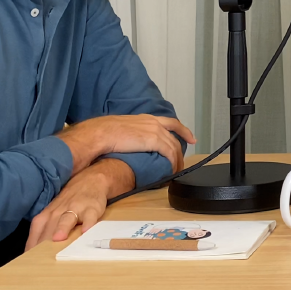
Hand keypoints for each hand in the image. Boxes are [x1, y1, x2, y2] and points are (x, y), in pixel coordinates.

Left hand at [26, 158, 134, 249]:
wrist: (90, 181)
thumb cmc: (68, 203)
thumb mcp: (53, 214)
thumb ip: (44, 232)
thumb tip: (34, 255)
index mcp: (46, 216)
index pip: (35, 233)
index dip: (32, 247)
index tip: (29, 262)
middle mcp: (57, 212)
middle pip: (48, 229)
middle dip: (44, 244)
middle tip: (40, 259)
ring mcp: (75, 209)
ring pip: (66, 219)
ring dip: (62, 228)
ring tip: (59, 238)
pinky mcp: (91, 208)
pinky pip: (89, 216)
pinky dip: (88, 223)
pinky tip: (86, 231)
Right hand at [58, 114, 195, 173]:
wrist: (99, 133)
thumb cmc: (102, 133)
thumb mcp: (121, 129)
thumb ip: (130, 134)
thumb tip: (128, 143)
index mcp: (145, 118)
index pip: (169, 122)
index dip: (182, 130)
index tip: (191, 138)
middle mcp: (153, 122)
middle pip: (175, 135)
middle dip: (182, 149)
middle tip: (183, 161)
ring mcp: (155, 130)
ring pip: (174, 146)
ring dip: (178, 160)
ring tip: (177, 171)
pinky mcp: (154, 140)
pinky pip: (170, 153)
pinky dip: (173, 163)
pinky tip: (173, 171)